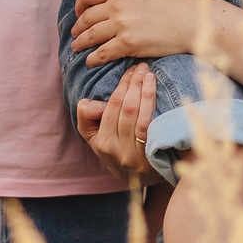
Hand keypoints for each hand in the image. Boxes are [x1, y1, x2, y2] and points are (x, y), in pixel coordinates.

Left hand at [70, 0, 212, 65]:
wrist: (192, 21)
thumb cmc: (176, 2)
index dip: (79, 5)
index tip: (79, 12)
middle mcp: (117, 6)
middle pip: (86, 17)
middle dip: (78, 27)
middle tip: (76, 33)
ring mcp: (121, 25)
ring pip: (90, 36)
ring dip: (80, 43)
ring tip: (77, 48)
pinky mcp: (128, 44)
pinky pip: (102, 53)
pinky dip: (93, 58)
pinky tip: (90, 61)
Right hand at [76, 64, 156, 179]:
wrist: (135, 176)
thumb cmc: (114, 147)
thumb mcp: (93, 134)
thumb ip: (86, 115)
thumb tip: (92, 103)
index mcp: (102, 142)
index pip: (111, 107)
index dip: (122, 85)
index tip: (130, 70)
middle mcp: (117, 150)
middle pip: (126, 109)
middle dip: (134, 84)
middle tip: (142, 66)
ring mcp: (134, 155)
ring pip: (139, 117)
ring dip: (146, 92)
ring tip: (149, 75)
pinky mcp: (150, 156)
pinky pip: (150, 127)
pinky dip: (153, 107)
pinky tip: (156, 92)